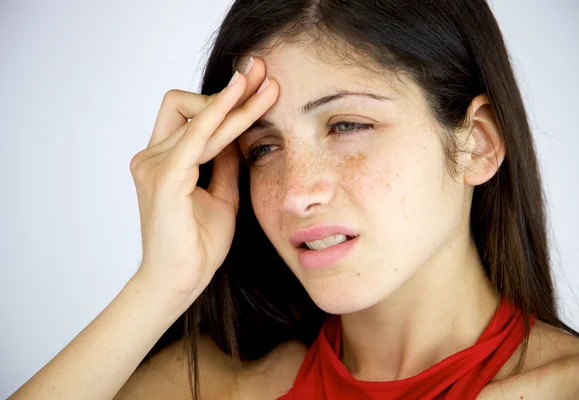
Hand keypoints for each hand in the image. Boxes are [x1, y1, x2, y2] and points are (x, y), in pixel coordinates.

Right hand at [129, 57, 277, 299]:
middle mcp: (153, 157)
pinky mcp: (165, 178)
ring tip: (267, 86)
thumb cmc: (196, 245)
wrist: (179, 283)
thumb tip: (240, 139)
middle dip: (227, 90)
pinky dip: (217, 115)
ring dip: (234, 102)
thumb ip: (226, 166)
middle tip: (262, 72)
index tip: (256, 85)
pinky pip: (195, 136)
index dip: (224, 100)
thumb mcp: (221, 197)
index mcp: (164, 162)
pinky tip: (239, 98)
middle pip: (187, 105)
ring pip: (197, 117)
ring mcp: (154, 166)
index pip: (192, 117)